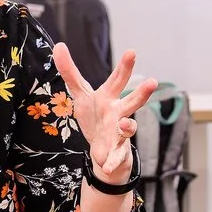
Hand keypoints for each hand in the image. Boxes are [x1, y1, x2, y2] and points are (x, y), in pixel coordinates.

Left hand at [53, 45, 157, 185]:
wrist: (101, 150)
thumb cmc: (95, 116)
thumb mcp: (79, 94)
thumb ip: (70, 71)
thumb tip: (58, 45)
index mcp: (110, 98)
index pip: (118, 80)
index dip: (125, 67)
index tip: (132, 52)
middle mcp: (119, 113)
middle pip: (132, 102)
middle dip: (142, 93)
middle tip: (152, 82)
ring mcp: (120, 133)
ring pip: (129, 128)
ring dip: (128, 127)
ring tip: (125, 124)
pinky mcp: (116, 152)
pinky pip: (116, 157)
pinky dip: (112, 161)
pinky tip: (107, 165)